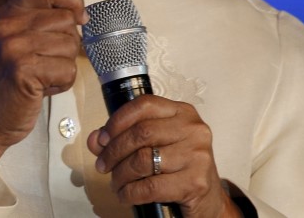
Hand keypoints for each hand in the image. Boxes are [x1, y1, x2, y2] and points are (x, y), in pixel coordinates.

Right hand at [0, 0, 86, 198]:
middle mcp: (7, 25)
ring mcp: (13, 47)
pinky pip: (67, 69)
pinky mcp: (22, 70)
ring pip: (70, 45)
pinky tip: (42, 88)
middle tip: (47, 62)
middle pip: (66, 20)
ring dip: (64, 66)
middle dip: (68, 44)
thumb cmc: (6, 82)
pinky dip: (62, 83)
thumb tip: (80, 14)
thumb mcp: (14, 40)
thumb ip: (39, 22)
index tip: (79, 17)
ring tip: (42, 76)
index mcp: (6, 13)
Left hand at [87, 95, 240, 216]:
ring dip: (120, 175)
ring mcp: (197, 155)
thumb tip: (95, 140)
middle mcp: (193, 129)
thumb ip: (123, 139)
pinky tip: (125, 195)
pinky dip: (130, 193)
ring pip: (143, 160)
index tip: (102, 138)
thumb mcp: (154, 146)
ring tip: (115, 182)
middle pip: (141, 133)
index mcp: (182, 112)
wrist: (208, 200)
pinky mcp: (195, 182)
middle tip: (102, 165)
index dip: (117, 120)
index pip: (144, 105)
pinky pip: (150, 186)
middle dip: (114, 151)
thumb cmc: (178, 168)